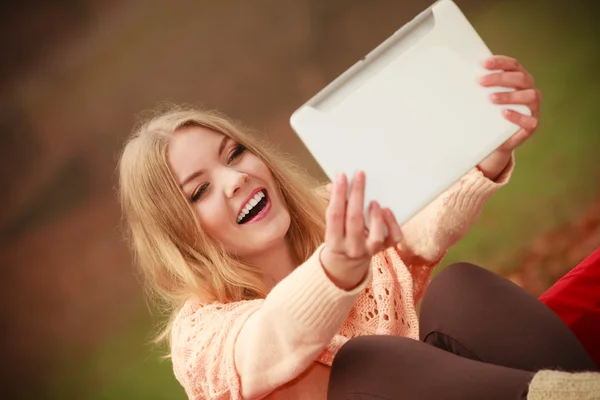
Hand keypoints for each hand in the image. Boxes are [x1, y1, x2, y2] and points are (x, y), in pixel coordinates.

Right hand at [320, 171, 402, 289]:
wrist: (347, 262)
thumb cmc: (340, 234)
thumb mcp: (333, 224)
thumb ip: (335, 204)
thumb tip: (335, 183)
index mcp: (334, 241)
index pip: (335, 215)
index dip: (338, 195)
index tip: (341, 177)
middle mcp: (352, 248)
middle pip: (354, 220)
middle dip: (357, 195)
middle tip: (360, 175)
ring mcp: (369, 250)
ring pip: (376, 236)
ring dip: (376, 216)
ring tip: (374, 201)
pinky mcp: (384, 249)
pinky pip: (392, 238)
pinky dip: (392, 224)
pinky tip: (387, 210)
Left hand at [477, 55, 541, 179]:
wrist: (497, 139)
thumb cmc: (490, 113)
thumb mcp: (483, 99)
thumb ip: (479, 88)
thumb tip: (454, 76)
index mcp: (519, 79)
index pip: (513, 65)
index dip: (500, 62)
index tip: (483, 64)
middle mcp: (530, 90)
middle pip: (520, 78)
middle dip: (500, 78)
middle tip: (480, 82)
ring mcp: (533, 108)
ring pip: (529, 96)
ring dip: (509, 95)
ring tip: (490, 98)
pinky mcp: (532, 125)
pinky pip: (530, 120)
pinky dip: (517, 116)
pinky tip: (503, 113)